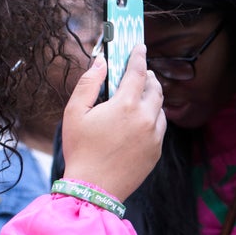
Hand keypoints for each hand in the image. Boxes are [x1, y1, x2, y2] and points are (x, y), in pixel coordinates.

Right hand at [60, 47, 165, 202]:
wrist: (94, 188)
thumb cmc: (80, 149)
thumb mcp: (75, 112)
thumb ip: (89, 83)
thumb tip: (100, 61)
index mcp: (125, 105)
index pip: (138, 72)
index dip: (138, 57)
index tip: (139, 47)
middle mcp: (146, 118)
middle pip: (155, 88)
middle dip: (148, 76)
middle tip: (140, 72)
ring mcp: (155, 136)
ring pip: (160, 108)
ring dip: (153, 96)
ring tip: (142, 93)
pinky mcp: (157, 150)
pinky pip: (160, 126)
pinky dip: (154, 116)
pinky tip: (143, 117)